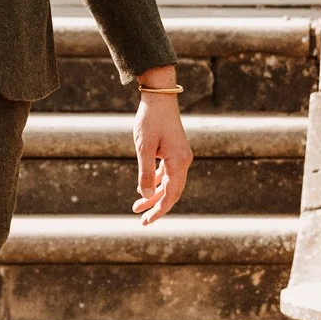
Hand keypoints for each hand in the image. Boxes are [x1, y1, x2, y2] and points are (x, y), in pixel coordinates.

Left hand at [131, 73, 190, 225]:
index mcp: (179, 162)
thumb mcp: (144, 148)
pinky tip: (144, 189)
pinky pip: (166, 173)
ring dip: (154, 195)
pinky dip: (156, 182)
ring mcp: (180, 156)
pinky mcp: (174, 151)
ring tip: (137, 206)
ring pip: (168, 183)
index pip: (170, 195)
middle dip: (156, 206)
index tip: (146, 221)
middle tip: (141, 219)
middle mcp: (183, 161)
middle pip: (171, 192)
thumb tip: (145, 195)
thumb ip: (145, 172)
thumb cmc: (150, 121)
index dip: (159, 210)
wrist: (159, 97)